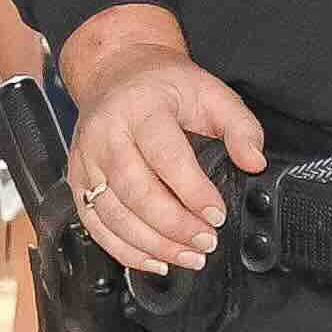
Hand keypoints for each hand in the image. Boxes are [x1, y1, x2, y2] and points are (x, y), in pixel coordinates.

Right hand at [60, 15, 268, 274]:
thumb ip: (240, 126)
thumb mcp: (210, 92)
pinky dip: (124, 250)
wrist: (114, 71)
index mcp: (141, 108)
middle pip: (135, 191)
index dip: (192, 192)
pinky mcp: (77, 180)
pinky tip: (155, 260)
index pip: (165, 156)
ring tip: (188, 256)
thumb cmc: (164, 85)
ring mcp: (86, 159)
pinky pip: (95, 224)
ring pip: (113, 214)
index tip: (217, 216)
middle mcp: (106, 134)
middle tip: (206, 242)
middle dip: (174, 226)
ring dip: (152, 244)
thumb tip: (254, 162)